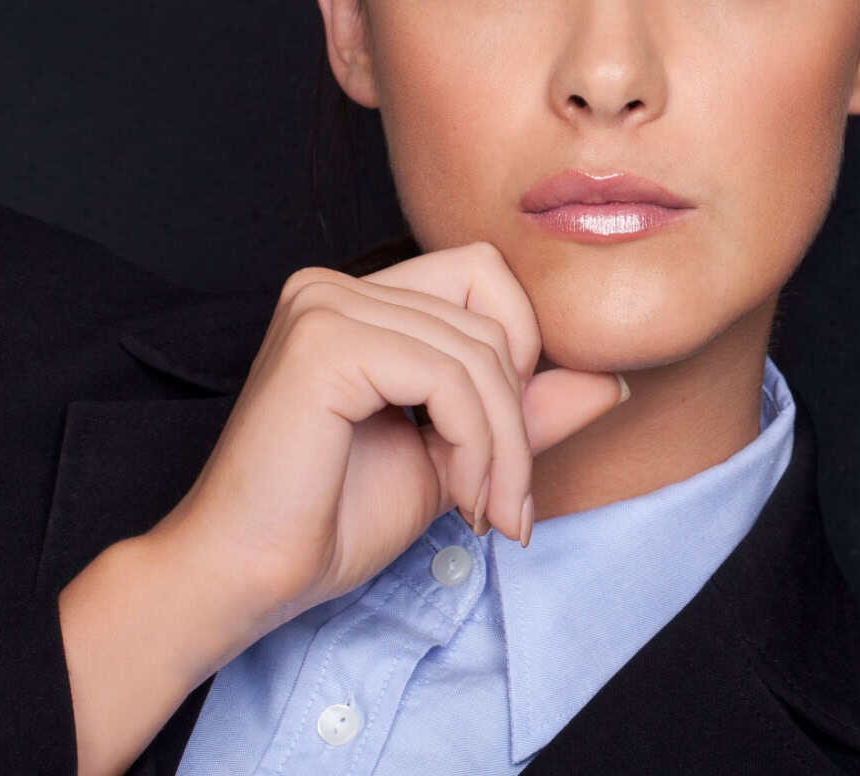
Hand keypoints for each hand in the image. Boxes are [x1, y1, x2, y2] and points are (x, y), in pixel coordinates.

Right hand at [146, 241, 630, 638]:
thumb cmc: (332, 522)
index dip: (520, 358)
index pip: (487, 279)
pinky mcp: (325, 342)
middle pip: (493, 313)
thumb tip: (614, 378)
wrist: (245, 580)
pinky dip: (475, 443)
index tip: (508, 459)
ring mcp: (324, 305)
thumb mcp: (455, 456)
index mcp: (358, 298)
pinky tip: (456, 497)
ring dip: (503, 445)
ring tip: (483, 511)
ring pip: (481, 351)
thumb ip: (525, 412)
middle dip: (519, 418)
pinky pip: (450, 377)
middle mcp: (334, 286)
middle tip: (505, 504)